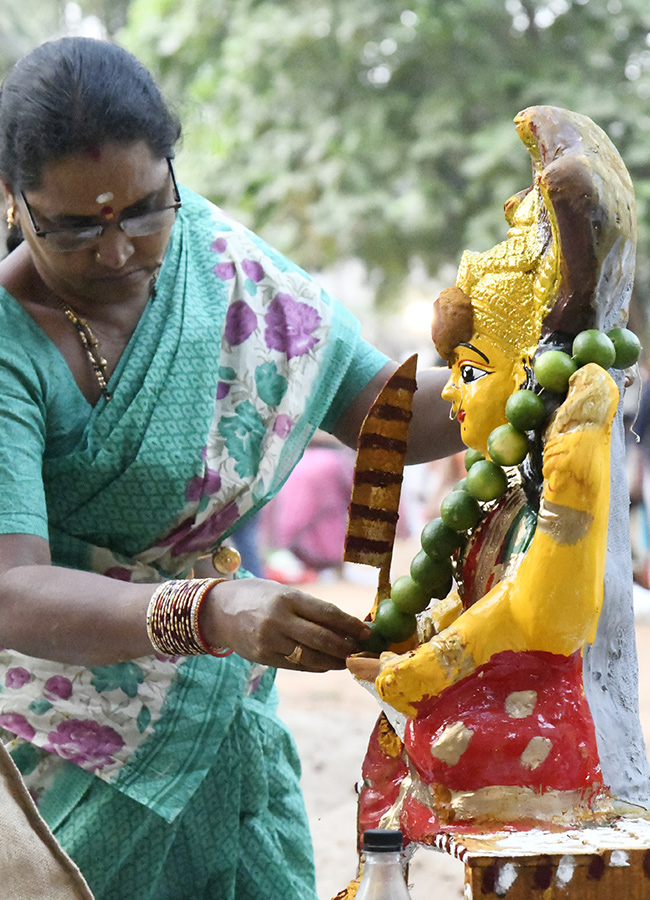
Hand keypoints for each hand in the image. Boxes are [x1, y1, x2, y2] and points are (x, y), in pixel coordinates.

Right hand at [200, 578, 371, 670]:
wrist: (217, 610)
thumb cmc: (257, 596)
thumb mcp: (283, 593)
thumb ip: (310, 609)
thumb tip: (345, 624)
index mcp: (288, 598)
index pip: (327, 613)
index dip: (350, 625)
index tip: (366, 632)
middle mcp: (279, 620)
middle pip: (323, 639)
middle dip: (346, 647)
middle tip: (361, 650)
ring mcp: (270, 641)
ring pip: (312, 657)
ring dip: (334, 661)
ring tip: (347, 660)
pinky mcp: (264, 657)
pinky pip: (297, 665)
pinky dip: (316, 666)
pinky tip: (327, 663)